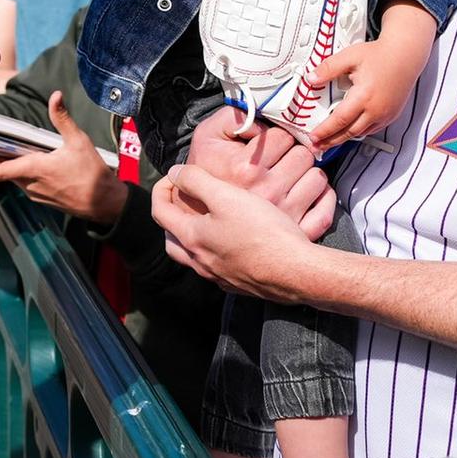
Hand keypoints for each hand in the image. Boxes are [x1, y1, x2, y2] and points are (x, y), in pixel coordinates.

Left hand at [0, 93, 127, 225]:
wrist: (105, 204)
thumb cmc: (92, 174)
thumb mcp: (78, 141)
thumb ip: (63, 119)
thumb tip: (55, 95)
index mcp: (34, 170)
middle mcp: (30, 185)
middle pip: (2, 172)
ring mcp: (36, 194)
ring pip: (13, 179)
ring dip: (9, 164)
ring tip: (9, 146)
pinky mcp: (43, 199)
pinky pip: (24, 185)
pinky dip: (21, 172)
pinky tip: (30, 160)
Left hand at [152, 162, 333, 303]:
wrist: (297, 272)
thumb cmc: (262, 232)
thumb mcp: (226, 196)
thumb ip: (196, 181)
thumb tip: (175, 172)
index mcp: (192, 239)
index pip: (159, 212)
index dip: (162, 188)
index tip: (176, 175)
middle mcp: (201, 263)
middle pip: (172, 241)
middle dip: (172, 218)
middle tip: (184, 201)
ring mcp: (220, 277)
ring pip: (194, 256)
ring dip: (195, 236)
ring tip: (209, 219)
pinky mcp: (241, 284)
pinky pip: (218, 267)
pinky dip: (217, 250)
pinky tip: (234, 240)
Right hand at [181, 106, 335, 237]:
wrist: (195, 215)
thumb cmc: (204, 173)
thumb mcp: (207, 134)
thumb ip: (234, 116)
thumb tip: (264, 120)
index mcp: (246, 167)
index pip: (284, 136)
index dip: (277, 135)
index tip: (269, 143)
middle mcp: (267, 192)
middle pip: (304, 156)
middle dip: (293, 152)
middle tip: (280, 159)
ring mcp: (283, 215)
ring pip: (317, 179)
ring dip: (306, 174)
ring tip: (290, 176)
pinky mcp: (293, 232)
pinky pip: (323, 212)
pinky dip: (321, 199)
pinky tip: (305, 192)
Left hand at [305, 38, 424, 149]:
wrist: (405, 55)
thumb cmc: (380, 55)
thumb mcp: (350, 57)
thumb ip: (328, 69)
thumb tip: (311, 79)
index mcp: (364, 96)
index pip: (339, 120)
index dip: (324, 131)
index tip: (313, 137)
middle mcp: (376, 109)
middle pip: (349, 132)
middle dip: (331, 141)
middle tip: (317, 146)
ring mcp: (385, 114)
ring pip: (361, 133)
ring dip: (344, 138)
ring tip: (330, 140)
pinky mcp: (391, 115)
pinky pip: (372, 129)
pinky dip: (358, 132)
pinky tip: (349, 130)